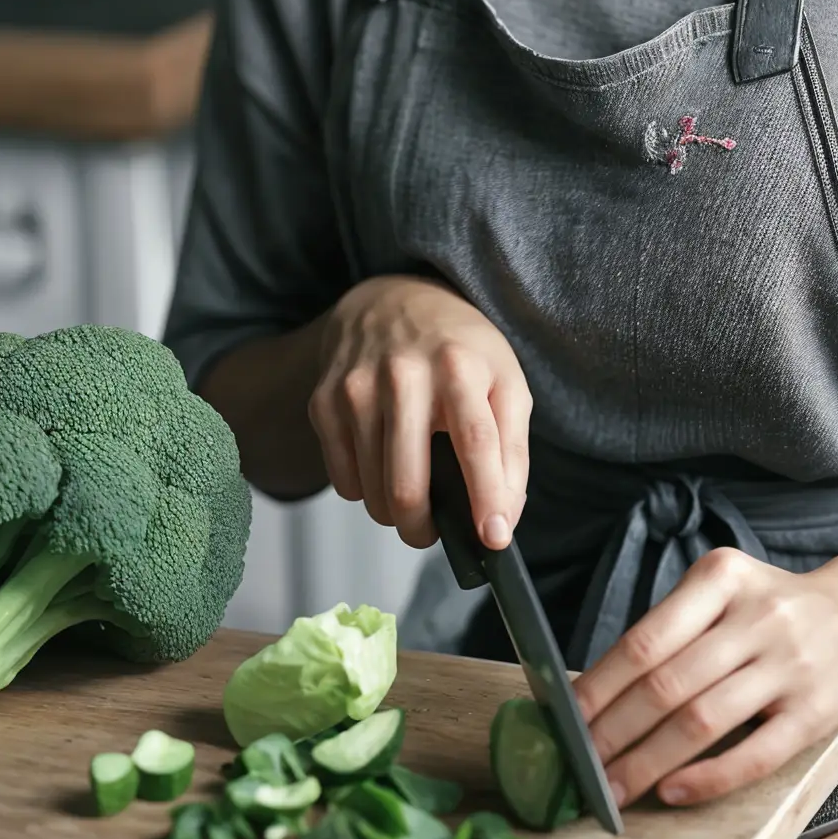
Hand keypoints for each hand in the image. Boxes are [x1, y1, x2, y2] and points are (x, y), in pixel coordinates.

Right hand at [307, 275, 530, 552]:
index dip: (486, 497)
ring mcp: (357, 387)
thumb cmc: (459, 349)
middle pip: (409, 484)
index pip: (475, 442)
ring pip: (373, 493)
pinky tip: (382, 460)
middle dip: (424, 529)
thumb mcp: (505, 382)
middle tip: (434, 530)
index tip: (493, 539)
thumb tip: (502, 520)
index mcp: (460, 366)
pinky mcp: (324, 401)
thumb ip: (513, 450)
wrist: (392, 300)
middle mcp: (404, 375)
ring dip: (396, 512)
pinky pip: (344, 481)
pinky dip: (365, 489)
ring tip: (412, 488)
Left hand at [574, 549, 837, 807]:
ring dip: (648, 761)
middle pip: (668, 684)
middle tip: (580, 762)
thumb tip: (598, 690)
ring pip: (702, 721)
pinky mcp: (815, 713)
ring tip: (614, 787)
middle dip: (614, 731)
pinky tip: (673, 791)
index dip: (601, 685)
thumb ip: (674, 627)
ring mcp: (790, 665)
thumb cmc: (776, 609)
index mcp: (724, 577)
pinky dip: (707, 778)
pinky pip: (753, 753)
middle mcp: (758, 617)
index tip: (567, 718)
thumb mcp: (726, 590)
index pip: (647, 638)